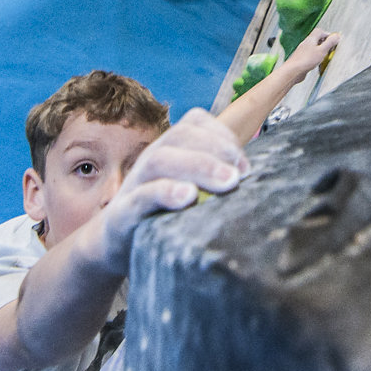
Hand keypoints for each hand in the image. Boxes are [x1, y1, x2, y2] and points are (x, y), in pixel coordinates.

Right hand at [91, 109, 249, 270]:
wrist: (113, 248)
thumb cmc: (162, 218)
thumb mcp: (191, 193)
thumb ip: (215, 182)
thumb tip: (258, 180)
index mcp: (169, 150)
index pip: (194, 122)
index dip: (222, 136)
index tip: (246, 164)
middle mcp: (151, 160)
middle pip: (180, 136)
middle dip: (216, 150)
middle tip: (242, 175)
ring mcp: (134, 184)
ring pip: (160, 159)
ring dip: (198, 166)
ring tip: (228, 182)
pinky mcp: (122, 214)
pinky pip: (141, 196)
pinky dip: (165, 192)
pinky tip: (188, 197)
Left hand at [285, 28, 339, 78]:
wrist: (293, 70)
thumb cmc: (306, 60)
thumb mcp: (322, 50)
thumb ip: (330, 43)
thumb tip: (336, 36)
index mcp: (311, 39)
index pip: (319, 31)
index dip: (327, 34)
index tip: (334, 40)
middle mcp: (306, 43)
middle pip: (316, 39)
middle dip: (324, 42)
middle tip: (330, 48)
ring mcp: (303, 51)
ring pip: (313, 47)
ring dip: (320, 50)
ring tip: (325, 56)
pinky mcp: (301, 58)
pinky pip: (310, 55)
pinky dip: (315, 57)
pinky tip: (317, 62)